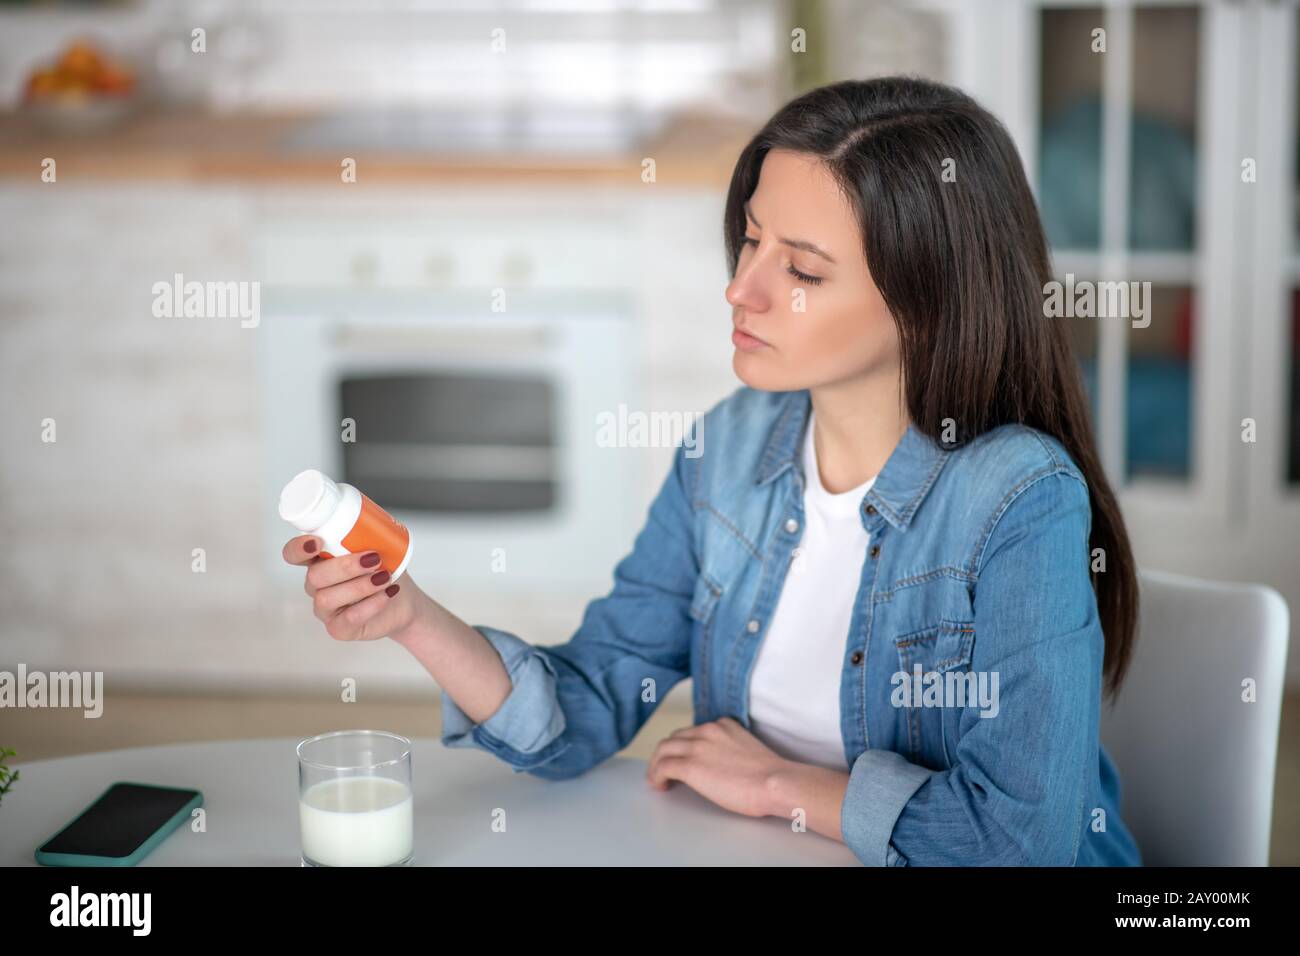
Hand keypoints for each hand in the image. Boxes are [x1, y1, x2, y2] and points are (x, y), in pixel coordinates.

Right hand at [281, 534, 423, 642]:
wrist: (404, 602)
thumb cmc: (387, 570)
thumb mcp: (379, 547)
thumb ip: (368, 534)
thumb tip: (372, 522)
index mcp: (318, 561)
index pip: (294, 554)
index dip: (298, 549)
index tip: (317, 543)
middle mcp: (316, 585)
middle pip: (314, 576)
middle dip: (344, 566)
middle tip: (374, 558)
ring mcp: (325, 609)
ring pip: (327, 598)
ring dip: (360, 586)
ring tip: (385, 578)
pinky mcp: (338, 628)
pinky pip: (347, 619)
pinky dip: (370, 605)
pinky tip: (387, 593)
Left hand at [645, 717, 791, 817]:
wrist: (775, 782)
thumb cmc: (770, 776)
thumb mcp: (748, 750)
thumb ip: (731, 749)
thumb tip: (722, 767)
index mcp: (723, 725)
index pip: (693, 731)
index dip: (684, 746)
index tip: (682, 757)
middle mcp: (707, 730)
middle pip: (674, 738)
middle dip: (667, 753)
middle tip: (665, 769)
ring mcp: (697, 746)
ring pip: (663, 749)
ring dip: (657, 764)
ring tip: (658, 779)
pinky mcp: (690, 765)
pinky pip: (662, 767)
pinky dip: (656, 775)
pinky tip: (660, 786)